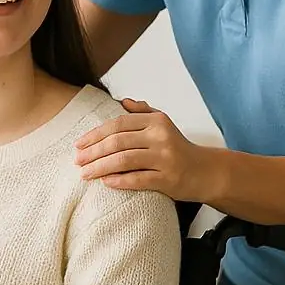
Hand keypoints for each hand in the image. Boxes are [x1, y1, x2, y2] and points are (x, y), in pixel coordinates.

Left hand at [73, 98, 215, 200]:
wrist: (206, 172)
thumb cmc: (179, 148)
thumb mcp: (164, 124)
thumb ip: (143, 112)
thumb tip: (123, 101)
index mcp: (157, 121)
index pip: (118, 124)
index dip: (95, 134)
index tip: (79, 144)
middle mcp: (161, 137)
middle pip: (118, 142)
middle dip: (93, 152)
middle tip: (77, 161)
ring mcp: (165, 159)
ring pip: (124, 160)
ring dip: (100, 167)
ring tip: (85, 174)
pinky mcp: (168, 179)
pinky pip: (138, 179)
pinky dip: (119, 181)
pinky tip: (105, 182)